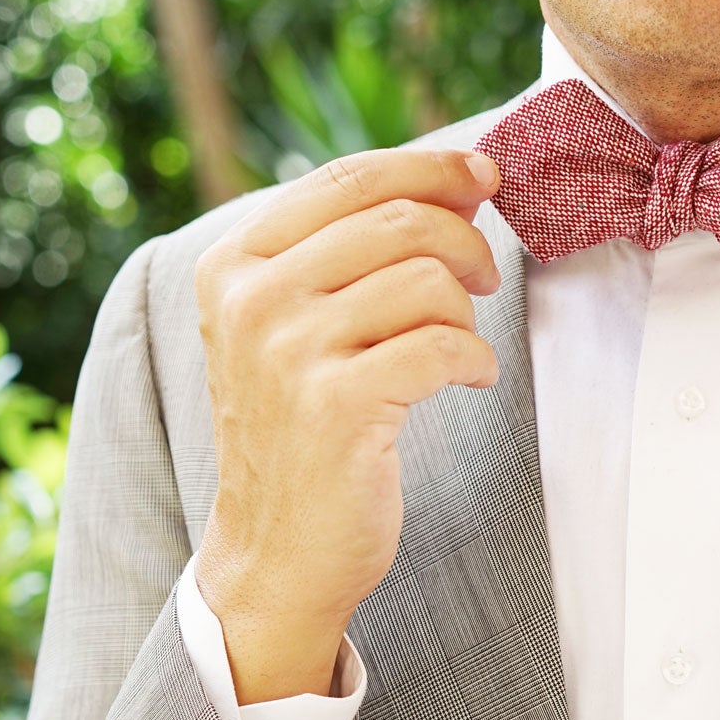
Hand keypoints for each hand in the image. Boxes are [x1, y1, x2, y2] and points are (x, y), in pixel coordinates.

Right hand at [190, 145, 503, 701]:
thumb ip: (359, 252)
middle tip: (483, 278)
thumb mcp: (300, 328)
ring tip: (461, 345)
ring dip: (468, 310)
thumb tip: (464, 181)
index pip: (348, 179)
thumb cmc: (304, 434)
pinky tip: (469, 378)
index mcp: (235, 265)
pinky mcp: (338, 406)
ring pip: (427, 279)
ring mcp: (289, 353)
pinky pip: (445, 345)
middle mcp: (253, 300)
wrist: (276, 551)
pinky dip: (476, 359)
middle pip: (399, 220)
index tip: (484, 178)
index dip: (431, 168)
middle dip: (464, 241)